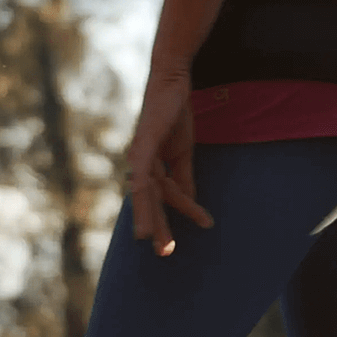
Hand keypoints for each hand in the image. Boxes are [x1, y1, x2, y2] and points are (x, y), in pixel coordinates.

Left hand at [126, 64, 213, 256]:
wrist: (173, 83)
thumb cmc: (175, 113)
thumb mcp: (183, 151)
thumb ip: (184, 177)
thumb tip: (190, 202)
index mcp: (149, 167)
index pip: (164, 197)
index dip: (176, 215)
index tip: (196, 229)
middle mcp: (139, 164)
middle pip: (149, 202)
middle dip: (157, 227)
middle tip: (165, 253)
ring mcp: (139, 155)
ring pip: (145, 193)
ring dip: (149, 216)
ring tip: (150, 240)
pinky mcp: (142, 146)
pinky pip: (144, 175)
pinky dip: (145, 194)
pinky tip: (146, 201)